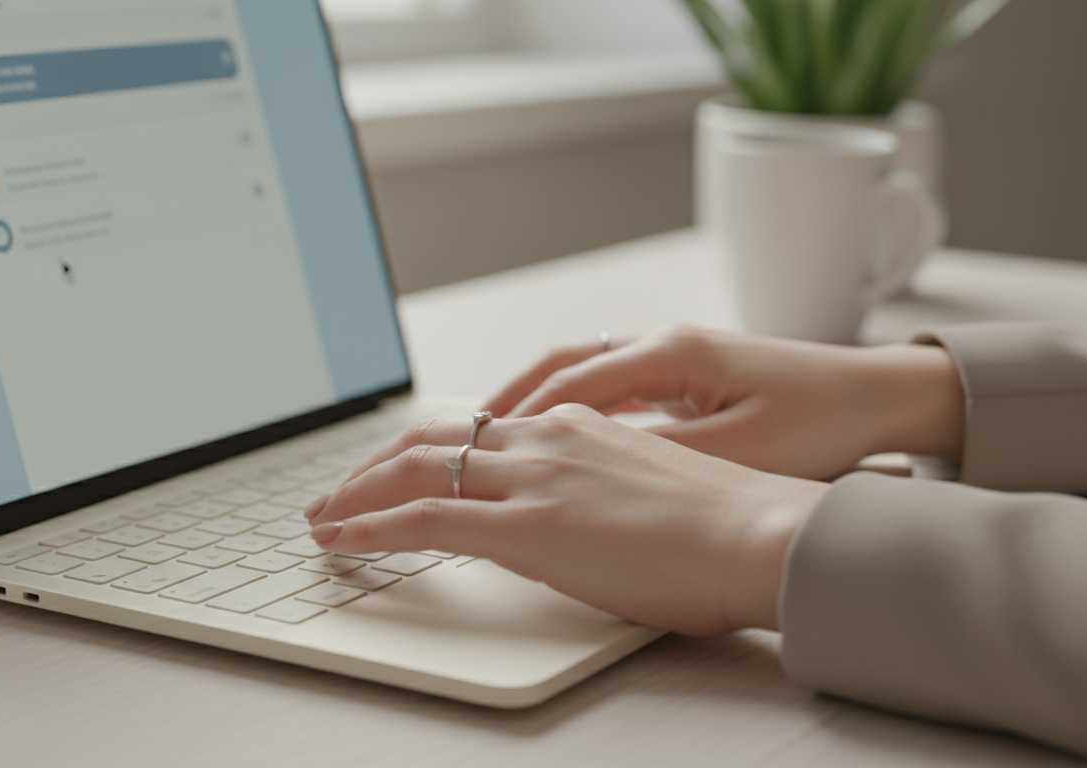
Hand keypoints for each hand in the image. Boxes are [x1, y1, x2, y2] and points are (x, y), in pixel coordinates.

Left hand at [307, 405, 827, 635]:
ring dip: (357, 494)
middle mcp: (547, 437)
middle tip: (337, 493)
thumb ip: (597, 492)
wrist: (764, 536)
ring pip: (415, 469)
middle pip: (432, 438)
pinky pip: (425, 517)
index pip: (478, 430)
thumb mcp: (650, 491)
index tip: (398, 471)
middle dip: (372, 465)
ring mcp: (534, 476)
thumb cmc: (728, 526)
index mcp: (577, 426)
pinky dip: (371, 526)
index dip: (425, 451)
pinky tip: (341, 543)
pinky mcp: (527, 524)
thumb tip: (570, 517)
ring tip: (323, 520)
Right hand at [484, 324, 964, 479]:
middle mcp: (666, 344)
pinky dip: (571, 411)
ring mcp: (676, 357)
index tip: (470, 450)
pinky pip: (611, 388)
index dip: (515, 421)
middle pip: (561, 368)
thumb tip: (591, 475)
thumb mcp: (740, 451)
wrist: (887, 398)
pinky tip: (556, 442)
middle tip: (452, 441)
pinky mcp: (690, 377)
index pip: (570, 384)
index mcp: (673, 353)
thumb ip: (661, 458)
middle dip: (504, 405)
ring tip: (489, 440)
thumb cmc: (825, 420)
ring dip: (533, 405)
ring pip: (582, 375)